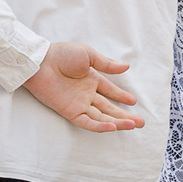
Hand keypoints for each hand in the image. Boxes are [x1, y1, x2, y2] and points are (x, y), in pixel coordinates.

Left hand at [23, 42, 143, 131]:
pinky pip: (87, 122)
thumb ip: (106, 64)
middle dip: (125, 115)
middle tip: (141, 122)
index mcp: (91, 79)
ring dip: (117, 122)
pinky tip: (112, 127)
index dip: (121, 96)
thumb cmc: (61, 54)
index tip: (134, 102)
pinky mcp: (70, 111)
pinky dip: (99, 126)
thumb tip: (126, 67)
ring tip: (132, 125)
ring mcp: (78, 103)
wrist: (41, 62)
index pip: (110, 91)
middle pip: (109, 108)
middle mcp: (86, 93)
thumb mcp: (88, 55)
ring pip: (101, 117)